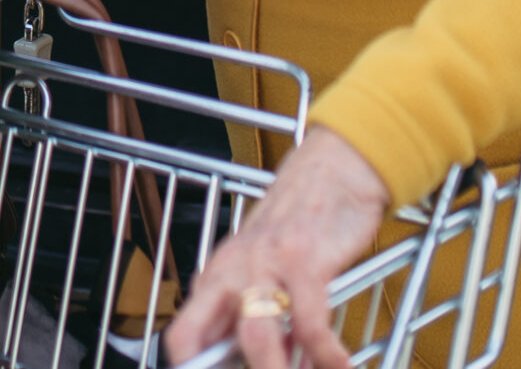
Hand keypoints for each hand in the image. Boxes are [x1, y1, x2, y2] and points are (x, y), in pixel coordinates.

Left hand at [165, 128, 389, 368]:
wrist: (333, 171)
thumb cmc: (298, 225)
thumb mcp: (261, 269)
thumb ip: (253, 315)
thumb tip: (256, 364)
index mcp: (215, 278)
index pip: (181, 335)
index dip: (190, 367)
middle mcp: (230, 272)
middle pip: (202, 342)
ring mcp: (264, 265)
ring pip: (257, 338)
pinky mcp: (302, 261)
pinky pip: (310, 322)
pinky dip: (327, 354)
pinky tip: (339, 366)